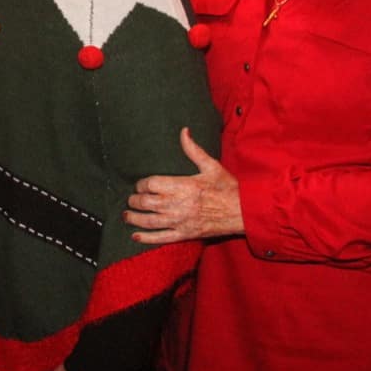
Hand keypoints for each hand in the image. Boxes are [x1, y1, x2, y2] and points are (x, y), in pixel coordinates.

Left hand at [125, 128, 243, 242]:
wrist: (243, 212)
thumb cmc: (227, 188)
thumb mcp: (211, 166)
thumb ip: (193, 150)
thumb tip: (184, 131)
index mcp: (184, 185)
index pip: (152, 184)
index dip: (142, 184)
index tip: (140, 185)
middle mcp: (179, 204)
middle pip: (147, 203)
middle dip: (135, 200)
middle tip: (131, 199)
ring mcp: (181, 221)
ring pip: (150, 221)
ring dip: (135, 218)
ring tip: (126, 215)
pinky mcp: (185, 234)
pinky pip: (161, 238)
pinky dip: (147, 238)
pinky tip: (135, 236)